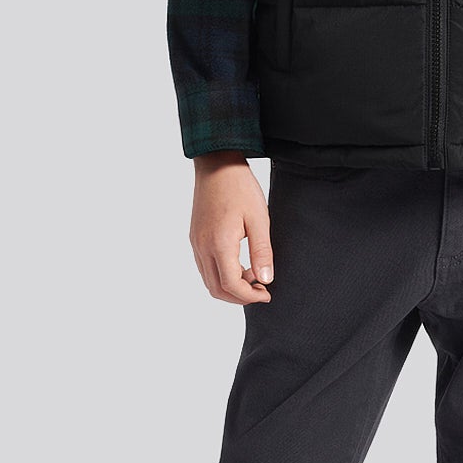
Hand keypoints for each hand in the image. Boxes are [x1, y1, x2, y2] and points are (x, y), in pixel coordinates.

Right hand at [188, 154, 273, 303]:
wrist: (217, 165)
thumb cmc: (240, 188)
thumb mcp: (259, 219)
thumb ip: (261, 252)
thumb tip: (265, 280)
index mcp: (219, 243)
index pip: (230, 285)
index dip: (249, 296)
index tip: (267, 293)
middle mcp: (203, 247)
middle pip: (216, 289)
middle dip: (239, 297)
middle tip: (261, 291)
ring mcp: (196, 243)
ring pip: (209, 280)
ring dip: (230, 287)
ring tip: (253, 277)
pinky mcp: (195, 238)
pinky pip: (205, 267)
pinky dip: (222, 275)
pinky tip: (240, 265)